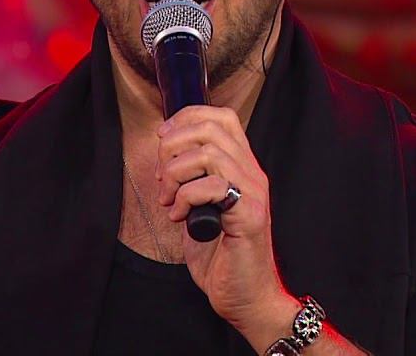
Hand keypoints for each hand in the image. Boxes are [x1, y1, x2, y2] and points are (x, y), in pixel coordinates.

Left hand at [156, 105, 292, 342]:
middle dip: (174, 146)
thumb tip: (164, 158)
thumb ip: (190, 180)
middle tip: (162, 176)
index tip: (162, 138)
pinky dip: (185, 197)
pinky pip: (212, 186)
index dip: (187, 117)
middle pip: (211, 129)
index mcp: (242, 168)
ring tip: (168, 199)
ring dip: (176, 173)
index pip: (221, 118)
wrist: (245, 297)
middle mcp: (252, 174)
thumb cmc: (221, 257)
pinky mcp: (249, 215)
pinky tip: (179, 216)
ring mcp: (253, 193)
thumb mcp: (199, 208)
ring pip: (208, 153)